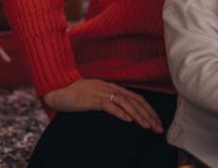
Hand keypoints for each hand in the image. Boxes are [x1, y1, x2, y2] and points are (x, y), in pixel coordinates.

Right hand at [43, 79, 163, 132]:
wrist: (58, 88)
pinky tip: (128, 119)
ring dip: (138, 115)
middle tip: (159, 128)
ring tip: (147, 126)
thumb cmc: (77, 95)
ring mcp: (102, 92)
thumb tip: (124, 113)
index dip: (149, 110)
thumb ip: (110, 102)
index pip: (137, 98)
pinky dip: (120, 112)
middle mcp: (111, 88)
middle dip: (149, 115)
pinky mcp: (93, 99)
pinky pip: (109, 105)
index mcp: (114, 88)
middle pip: (135, 101)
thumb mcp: (97, 97)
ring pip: (126, 103)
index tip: (157, 122)